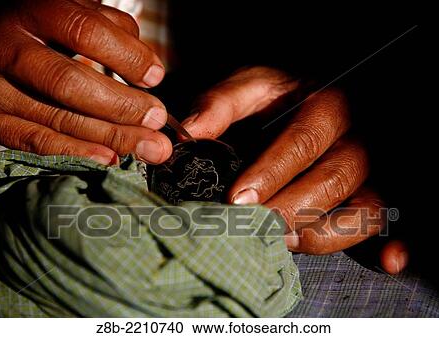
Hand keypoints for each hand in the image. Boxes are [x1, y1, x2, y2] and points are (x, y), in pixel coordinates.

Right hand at [0, 0, 171, 163]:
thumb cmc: (41, 29)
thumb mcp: (72, 12)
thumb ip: (111, 29)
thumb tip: (149, 69)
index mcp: (33, 12)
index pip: (85, 32)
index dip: (126, 57)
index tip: (155, 77)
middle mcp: (9, 49)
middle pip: (70, 83)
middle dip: (122, 106)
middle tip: (157, 120)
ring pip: (58, 118)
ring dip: (112, 137)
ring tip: (150, 147)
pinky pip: (36, 142)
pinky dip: (77, 153)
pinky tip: (111, 159)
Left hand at [182, 66, 407, 273]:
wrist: (311, 103)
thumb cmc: (280, 99)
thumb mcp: (251, 88)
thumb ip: (221, 103)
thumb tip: (192, 131)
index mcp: (327, 107)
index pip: (302, 142)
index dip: (270, 173)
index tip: (236, 199)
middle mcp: (355, 140)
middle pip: (332, 179)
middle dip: (288, 209)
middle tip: (249, 226)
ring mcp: (370, 171)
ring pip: (363, 209)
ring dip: (323, 233)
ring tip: (282, 241)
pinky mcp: (374, 196)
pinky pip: (389, 223)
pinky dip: (392, 246)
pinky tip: (387, 262)